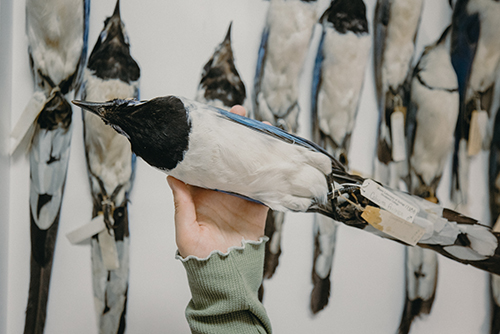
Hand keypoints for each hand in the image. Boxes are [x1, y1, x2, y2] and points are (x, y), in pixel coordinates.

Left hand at [167, 105, 268, 257]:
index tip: (212, 122)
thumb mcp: (185, 229)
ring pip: (248, 165)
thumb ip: (182, 203)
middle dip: (234, 136)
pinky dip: (271, 170)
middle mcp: (221, 189)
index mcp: (201, 192)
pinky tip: (277, 153)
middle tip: (240, 114)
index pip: (203, 161)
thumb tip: (172, 176)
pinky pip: (265, 184)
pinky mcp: (258, 205)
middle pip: (228, 157)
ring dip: (255, 148)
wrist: (225, 274)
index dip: (207, 142)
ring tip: (262, 127)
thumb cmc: (199, 255)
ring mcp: (241, 195)